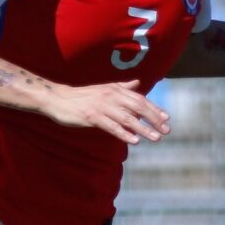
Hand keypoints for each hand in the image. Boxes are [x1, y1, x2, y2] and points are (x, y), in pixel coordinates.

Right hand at [41, 81, 170, 143]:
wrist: (58, 99)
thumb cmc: (82, 96)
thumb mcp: (104, 89)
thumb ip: (122, 87)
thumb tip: (138, 83)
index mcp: (115, 89)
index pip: (140, 99)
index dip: (154, 109)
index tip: (166, 118)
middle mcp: (111, 96)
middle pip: (138, 108)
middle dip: (154, 119)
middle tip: (166, 130)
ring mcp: (102, 106)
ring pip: (128, 118)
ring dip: (144, 129)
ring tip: (156, 137)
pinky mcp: (92, 117)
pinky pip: (112, 127)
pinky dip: (124, 134)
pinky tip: (135, 141)